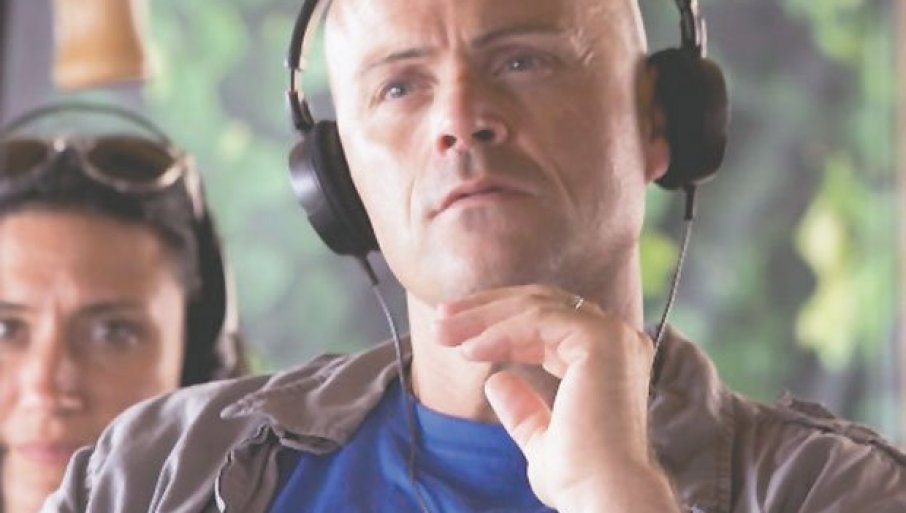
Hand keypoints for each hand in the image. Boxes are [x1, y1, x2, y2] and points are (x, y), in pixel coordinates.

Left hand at [434, 285, 678, 512]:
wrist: (602, 495)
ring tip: (443, 333)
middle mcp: (615, 340)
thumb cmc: (578, 476)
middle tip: (441, 320)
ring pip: (536, 307)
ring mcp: (611, 336)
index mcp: (604, 359)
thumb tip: (496, 382)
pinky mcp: (601, 340)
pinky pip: (539, 321)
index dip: (497, 324)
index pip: (545, 323)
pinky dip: (500, 332)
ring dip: (483, 316)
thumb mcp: (539, 437)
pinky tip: (470, 351)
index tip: (454, 333)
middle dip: (485, 310)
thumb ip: (523, 409)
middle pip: (540, 304)